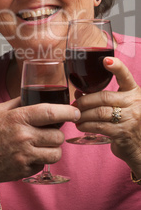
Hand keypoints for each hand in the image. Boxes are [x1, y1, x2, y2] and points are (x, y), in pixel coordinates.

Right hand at [0, 98, 80, 181]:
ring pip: (55, 153)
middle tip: (52, 131)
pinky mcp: (22, 171)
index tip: (75, 112)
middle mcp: (23, 137)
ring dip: (53, 148)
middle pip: (57, 136)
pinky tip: (30, 154)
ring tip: (45, 144)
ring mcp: (23, 156)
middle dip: (59, 133)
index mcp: (18, 118)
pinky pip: (42, 165)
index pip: (50, 113)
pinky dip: (41, 160)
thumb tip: (34, 94)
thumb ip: (18, 102)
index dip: (67, 112)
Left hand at [74, 57, 140, 176]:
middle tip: (74, 105)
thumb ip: (103, 98)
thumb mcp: (121, 106)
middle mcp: (135, 103)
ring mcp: (131, 119)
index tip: (106, 60)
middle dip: (85, 101)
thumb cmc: (128, 124)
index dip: (117, 67)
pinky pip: (99, 127)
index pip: (125, 76)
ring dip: (83, 114)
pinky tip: (80, 125)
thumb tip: (78, 93)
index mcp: (134, 92)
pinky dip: (86, 125)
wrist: (140, 149)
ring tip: (75, 116)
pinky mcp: (123, 133)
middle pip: (104, 97)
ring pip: (100, 112)